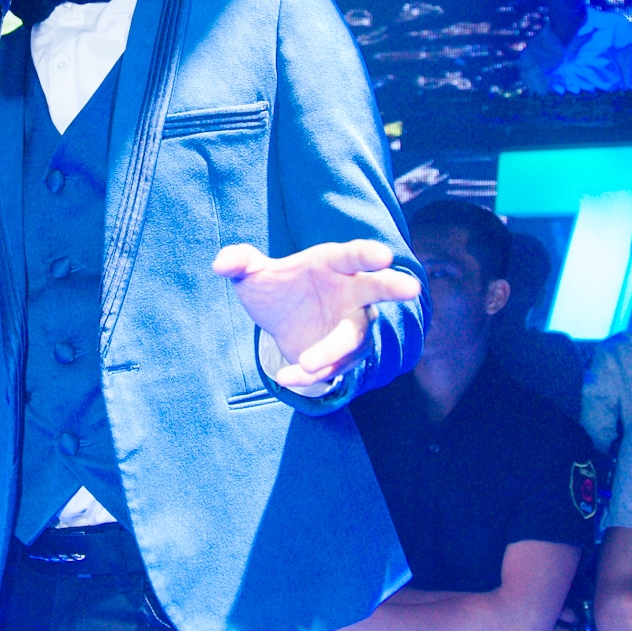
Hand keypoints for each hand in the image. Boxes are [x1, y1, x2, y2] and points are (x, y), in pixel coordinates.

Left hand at [213, 239, 421, 388]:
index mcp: (333, 264)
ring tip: (307, 364)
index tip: (383, 254)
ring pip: (353, 340)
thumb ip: (238, 263)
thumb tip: (221, 264)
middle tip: (410, 288)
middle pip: (378, 289)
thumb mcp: (252, 274)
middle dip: (393, 287)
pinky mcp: (342, 356)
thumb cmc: (275, 287)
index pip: (353, 255)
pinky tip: (288, 376)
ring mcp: (350, 326)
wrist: (281, 322)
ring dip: (334, 352)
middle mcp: (351, 293)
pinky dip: (313, 373)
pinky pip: (335, 366)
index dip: (367, 254)